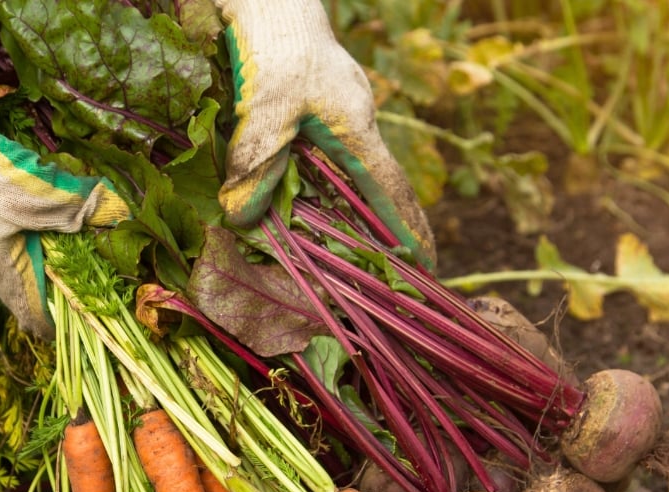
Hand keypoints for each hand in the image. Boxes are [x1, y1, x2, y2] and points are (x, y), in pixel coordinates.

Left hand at [213, 0, 435, 265]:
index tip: (427, 266)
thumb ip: (256, 164)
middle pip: (376, 183)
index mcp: (356, 127)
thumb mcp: (263, 109)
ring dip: (352, 206)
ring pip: (348, 167)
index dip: (408, 229)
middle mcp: (355, 120)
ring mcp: (338, 108)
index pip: (391, 190)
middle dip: (386, 226)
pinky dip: (322, 180)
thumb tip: (242, 218)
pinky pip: (326, 150)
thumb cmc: (275, 47)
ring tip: (358, 246)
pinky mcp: (316, 98)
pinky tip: (307, 196)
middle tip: (397, 268)